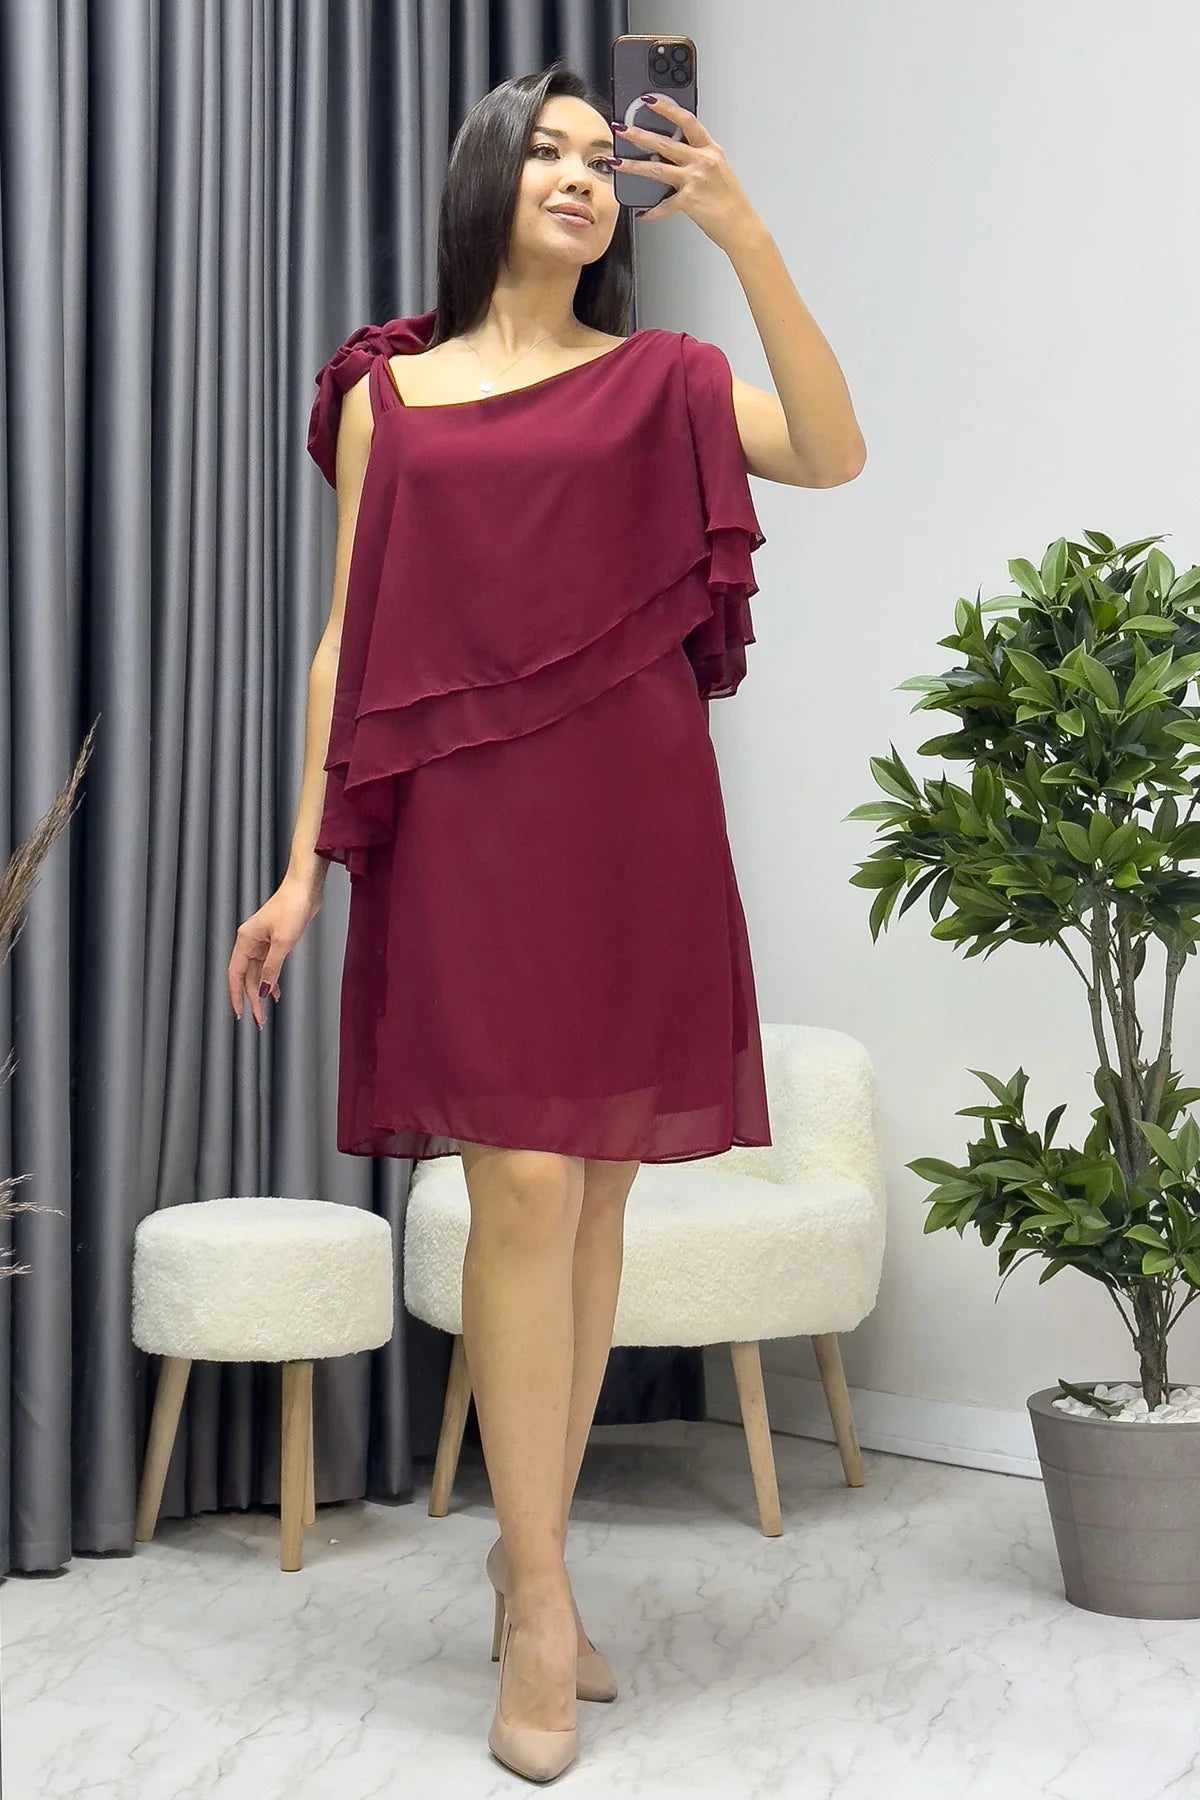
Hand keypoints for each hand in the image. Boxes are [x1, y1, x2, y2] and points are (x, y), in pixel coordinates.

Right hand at [227, 872, 322, 1028]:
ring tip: (266, 1010)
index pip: (235, 974)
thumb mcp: (283, 942)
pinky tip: (275, 990)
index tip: (239, 1014)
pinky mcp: (274, 939)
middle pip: (246, 976)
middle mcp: (250, 941)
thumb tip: (262, 990)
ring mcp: (262, 941)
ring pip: (257, 972)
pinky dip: (270, 978)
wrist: (305, 887)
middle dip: (252, 999)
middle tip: (259, 1020)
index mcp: (245, 940)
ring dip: (261, 991)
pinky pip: (268, 964)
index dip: (235, 996)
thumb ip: (272, 968)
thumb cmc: (292, 906)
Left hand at [611, 93, 761, 250]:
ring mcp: (695, 180)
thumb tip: (674, 154)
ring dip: (633, 165)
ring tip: (617, 162)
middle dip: (639, 134)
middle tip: (621, 129)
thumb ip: (698, 158)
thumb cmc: (730, 200)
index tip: (650, 101)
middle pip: (665, 143)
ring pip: (657, 169)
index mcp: (710, 150)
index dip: (667, 108)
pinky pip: (664, 205)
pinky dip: (652, 212)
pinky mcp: (689, 201)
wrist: (741, 225)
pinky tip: (642, 213)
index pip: (687, 121)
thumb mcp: (718, 170)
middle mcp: (702, 161)